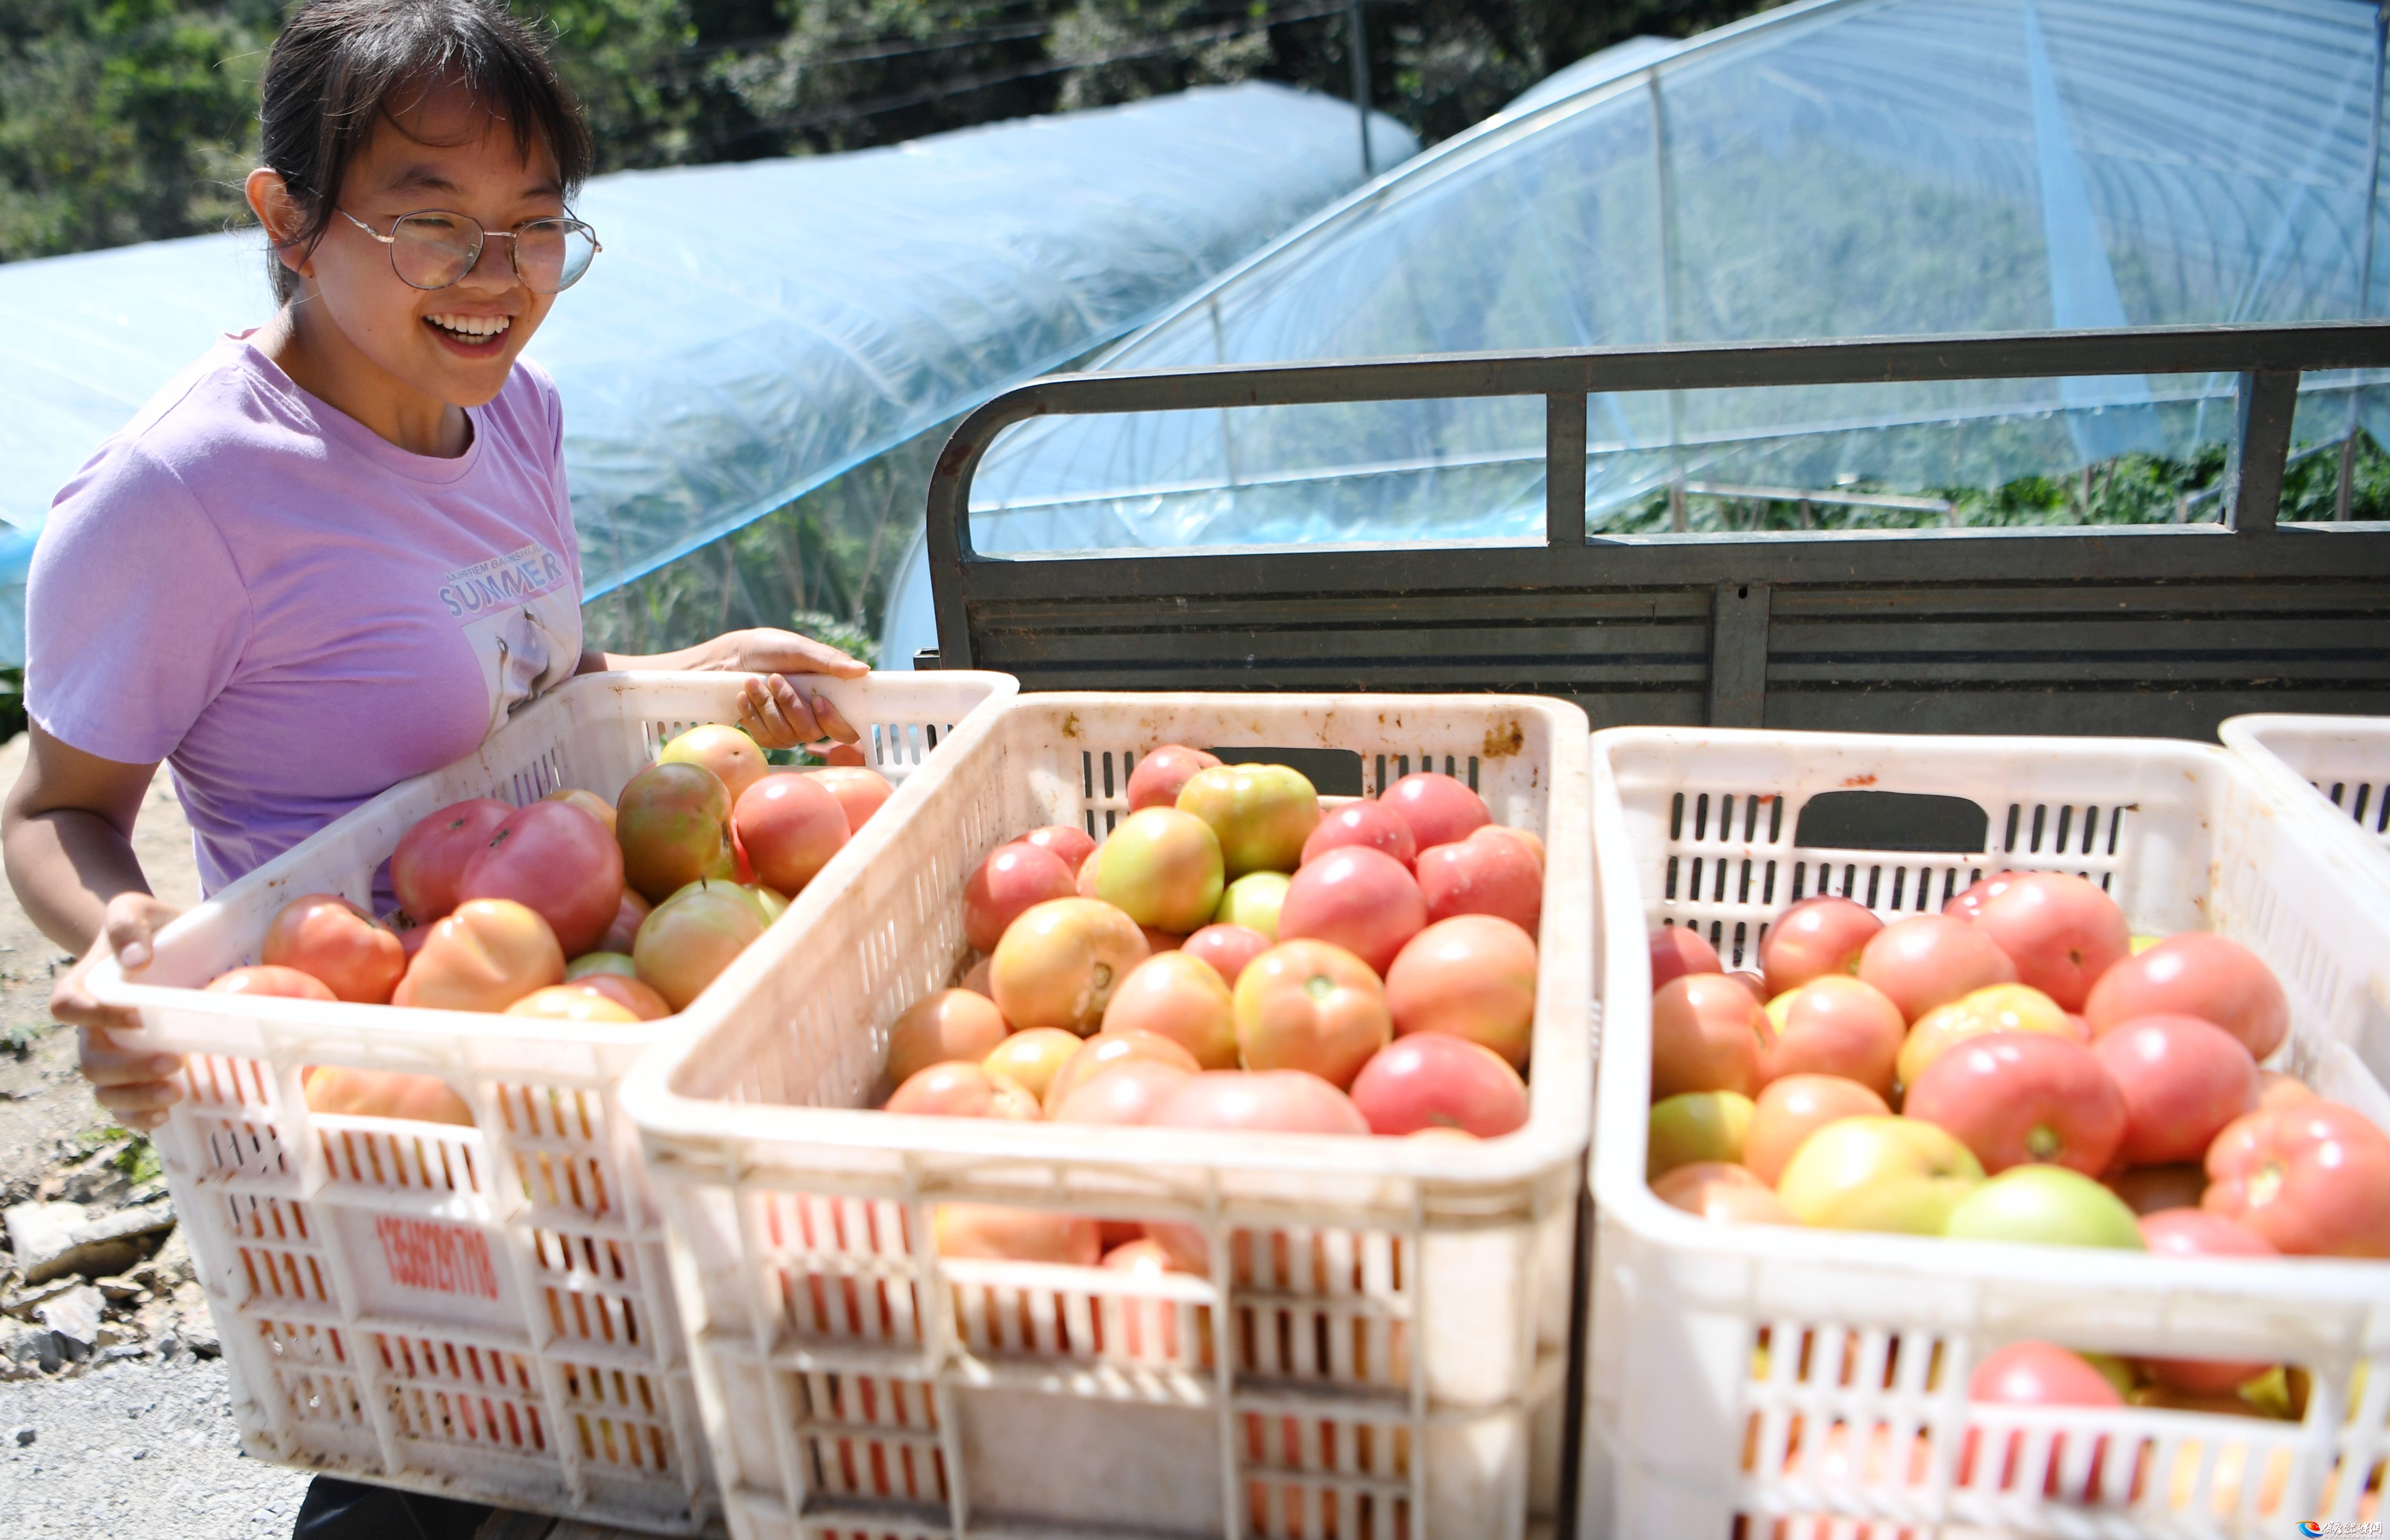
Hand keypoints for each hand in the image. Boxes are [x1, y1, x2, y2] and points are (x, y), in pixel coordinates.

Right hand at [52, 891, 184, 1130]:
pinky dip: (138, 1116)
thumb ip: (126, 924)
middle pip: (92, 1061)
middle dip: (128, 1069)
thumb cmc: (143, 929)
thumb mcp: (133, 910)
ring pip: (105, 1089)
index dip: (95, 1017)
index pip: (69, 1008)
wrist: (156, 947)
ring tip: (175, 1093)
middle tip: (174, 1063)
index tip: (137, 1017)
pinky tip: (166, 1114)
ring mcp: (110, 1053)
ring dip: (136, 1098)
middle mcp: (90, 1028)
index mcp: (82, 989)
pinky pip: (123, 1105)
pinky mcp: (132, 1071)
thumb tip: (136, 959)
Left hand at [705, 628, 867, 750]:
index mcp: (829, 698)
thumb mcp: (799, 649)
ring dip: (766, 705)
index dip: (835, 722)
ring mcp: (789, 730)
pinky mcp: (767, 735)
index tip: (818, 700)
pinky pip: (765, 738)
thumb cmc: (770, 649)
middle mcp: (812, 718)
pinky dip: (752, 714)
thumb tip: (863, 670)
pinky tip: (744, 696)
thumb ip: (830, 661)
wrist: (732, 657)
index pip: (846, 730)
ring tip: (752, 681)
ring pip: (785, 735)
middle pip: (811, 733)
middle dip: (790, 704)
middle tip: (775, 678)